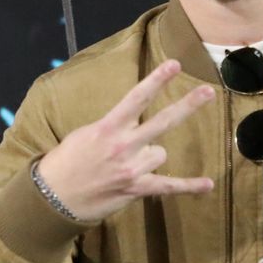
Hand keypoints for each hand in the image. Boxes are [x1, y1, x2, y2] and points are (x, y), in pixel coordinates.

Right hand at [35, 60, 215, 221]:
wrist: (54, 197)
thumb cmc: (66, 161)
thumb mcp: (84, 134)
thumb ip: (110, 127)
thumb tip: (130, 124)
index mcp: (108, 127)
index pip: (137, 98)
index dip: (157, 80)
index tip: (176, 65)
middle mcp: (124, 145)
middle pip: (163, 121)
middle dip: (187, 106)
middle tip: (208, 92)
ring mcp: (131, 168)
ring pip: (160, 154)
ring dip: (150, 156)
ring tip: (128, 164)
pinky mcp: (135, 189)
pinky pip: (168, 186)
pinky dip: (188, 187)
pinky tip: (207, 184)